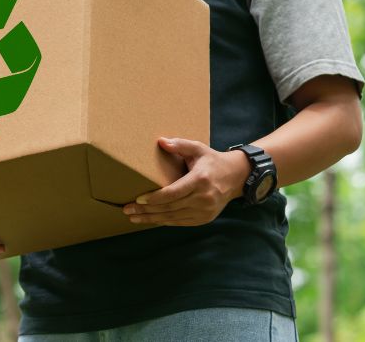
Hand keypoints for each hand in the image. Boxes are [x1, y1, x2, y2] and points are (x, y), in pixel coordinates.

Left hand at [121, 137, 249, 226]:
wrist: (236, 177)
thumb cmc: (212, 161)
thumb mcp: (198, 148)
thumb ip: (180, 144)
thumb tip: (161, 141)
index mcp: (200, 180)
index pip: (173, 193)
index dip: (154, 198)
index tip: (138, 199)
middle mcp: (203, 198)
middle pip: (170, 208)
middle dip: (147, 210)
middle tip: (128, 210)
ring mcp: (205, 211)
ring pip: (173, 218)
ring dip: (152, 219)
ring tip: (134, 218)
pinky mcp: (204, 219)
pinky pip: (180, 222)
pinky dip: (165, 221)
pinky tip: (151, 220)